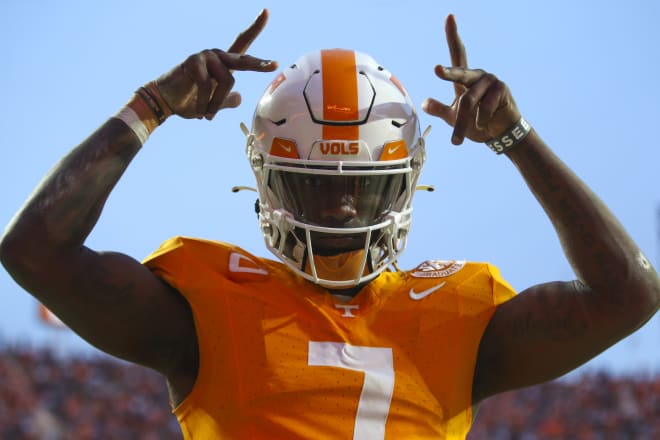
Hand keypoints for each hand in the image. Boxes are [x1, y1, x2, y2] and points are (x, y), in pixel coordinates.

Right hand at [155, 9, 277, 119]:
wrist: (164, 102)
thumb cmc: (188, 101)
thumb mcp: (212, 105)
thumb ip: (226, 100)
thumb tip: (239, 96)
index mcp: (223, 63)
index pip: (242, 43)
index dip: (254, 28)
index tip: (266, 12)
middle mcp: (216, 55)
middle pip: (243, 60)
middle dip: (259, 65)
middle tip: (274, 65)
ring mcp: (205, 56)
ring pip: (227, 81)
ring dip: (216, 102)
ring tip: (207, 115)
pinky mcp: (193, 61)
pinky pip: (208, 86)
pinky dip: (205, 103)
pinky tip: (200, 111)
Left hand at [422, 14, 520, 144]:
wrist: (499, 133)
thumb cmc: (475, 123)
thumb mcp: (453, 118)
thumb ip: (439, 109)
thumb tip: (424, 103)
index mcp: (464, 78)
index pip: (457, 53)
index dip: (453, 35)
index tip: (450, 16)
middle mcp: (477, 75)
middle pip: (459, 73)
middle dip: (448, 73)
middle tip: (436, 69)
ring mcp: (490, 80)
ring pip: (468, 102)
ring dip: (463, 123)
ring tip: (459, 139)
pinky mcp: (502, 89)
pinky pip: (484, 108)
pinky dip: (480, 120)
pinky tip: (485, 123)